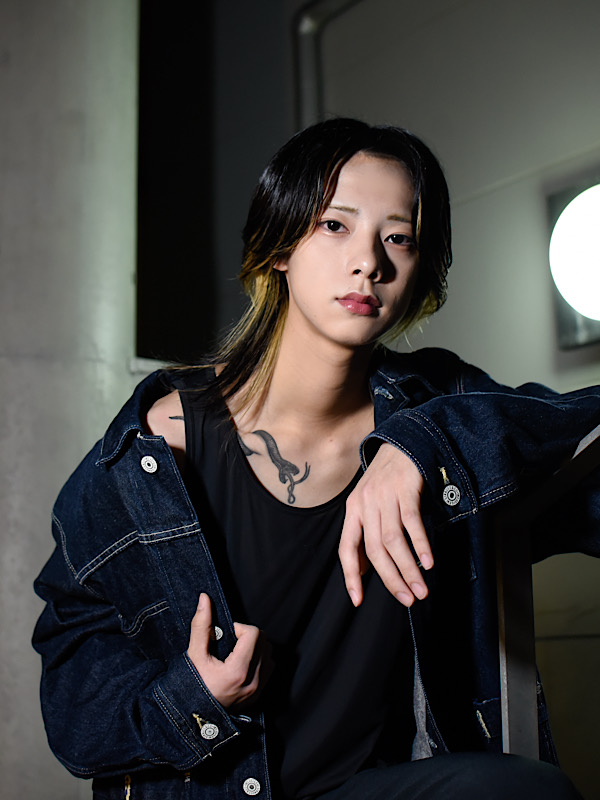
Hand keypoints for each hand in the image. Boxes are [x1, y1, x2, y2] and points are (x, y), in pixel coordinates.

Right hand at [188, 593, 271, 707]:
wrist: (192, 715)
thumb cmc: (191, 684)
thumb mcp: (194, 654)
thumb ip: (201, 625)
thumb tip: (204, 599)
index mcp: (237, 671)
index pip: (254, 634)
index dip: (240, 628)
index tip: (227, 634)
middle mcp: (252, 682)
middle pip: (264, 642)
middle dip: (248, 636)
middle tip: (230, 643)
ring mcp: (257, 690)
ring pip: (269, 654)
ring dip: (255, 647)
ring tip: (235, 652)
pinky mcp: (258, 695)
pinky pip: (269, 668)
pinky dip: (259, 660)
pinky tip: (242, 662)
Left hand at [339, 443, 432, 606]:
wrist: (404, 441)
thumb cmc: (387, 479)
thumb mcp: (369, 502)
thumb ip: (366, 532)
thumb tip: (362, 569)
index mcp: (353, 509)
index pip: (346, 548)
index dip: (350, 576)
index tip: (357, 600)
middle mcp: (365, 503)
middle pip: (374, 550)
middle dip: (390, 579)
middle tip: (407, 599)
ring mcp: (384, 495)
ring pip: (392, 540)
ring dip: (408, 568)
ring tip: (421, 589)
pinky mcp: (404, 487)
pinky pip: (411, 522)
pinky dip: (420, 545)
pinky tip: (428, 562)